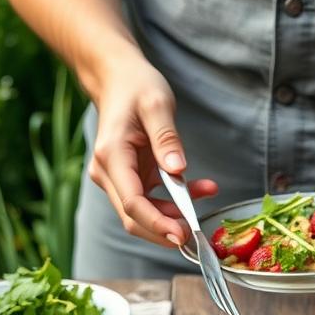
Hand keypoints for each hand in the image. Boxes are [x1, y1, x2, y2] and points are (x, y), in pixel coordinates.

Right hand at [89, 60, 217, 246]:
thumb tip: (178, 169)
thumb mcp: (157, 104)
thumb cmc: (136, 86)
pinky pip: (150, 200)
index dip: (157, 225)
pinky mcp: (128, 179)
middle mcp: (108, 172)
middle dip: (165, 230)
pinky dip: (174, 201)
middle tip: (197, 235)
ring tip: (206, 195)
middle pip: (133, 217)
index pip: (132, 203)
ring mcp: (116, 178)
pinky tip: (200, 189)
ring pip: (142, 213)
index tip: (183, 235)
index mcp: (112, 156)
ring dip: (173, 215)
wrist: (117, 79)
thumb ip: (167, 138)